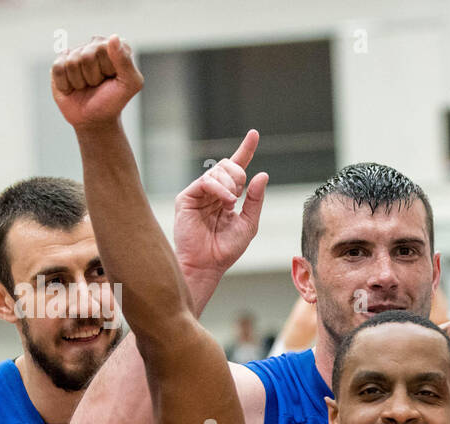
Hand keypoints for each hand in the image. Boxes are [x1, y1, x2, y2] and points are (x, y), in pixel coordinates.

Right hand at [51, 35, 142, 129]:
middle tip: (98, 85)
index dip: (107, 70)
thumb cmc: (113, 100)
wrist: (94, 118)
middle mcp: (94, 44)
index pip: (104, 50)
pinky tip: (73, 87)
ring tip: (87, 86)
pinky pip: (58, 69)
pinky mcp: (60, 62)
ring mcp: (76, 52)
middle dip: (92, 77)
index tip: (113, 79)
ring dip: (80, 82)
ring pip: (71, 63)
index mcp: (114, 46)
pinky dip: (66, 85)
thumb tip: (113, 38)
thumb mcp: (129, 84)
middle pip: (86, 56)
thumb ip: (126, 62)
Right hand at [174, 130, 268, 285]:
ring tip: (230, 204)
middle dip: (239, 176)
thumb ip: (255, 200)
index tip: (254, 133)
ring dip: (230, 185)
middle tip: (238, 197)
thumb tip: (262, 174)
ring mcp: (199, 193)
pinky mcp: (187, 197)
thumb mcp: (249, 223)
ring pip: (218, 171)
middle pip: (229, 166)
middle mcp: (213, 192)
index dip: (245, 150)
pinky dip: (219, 188)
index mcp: (227, 197)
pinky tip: (225, 201)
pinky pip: (206, 181)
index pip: (237, 169)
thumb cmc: (226, 249)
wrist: (207, 264)